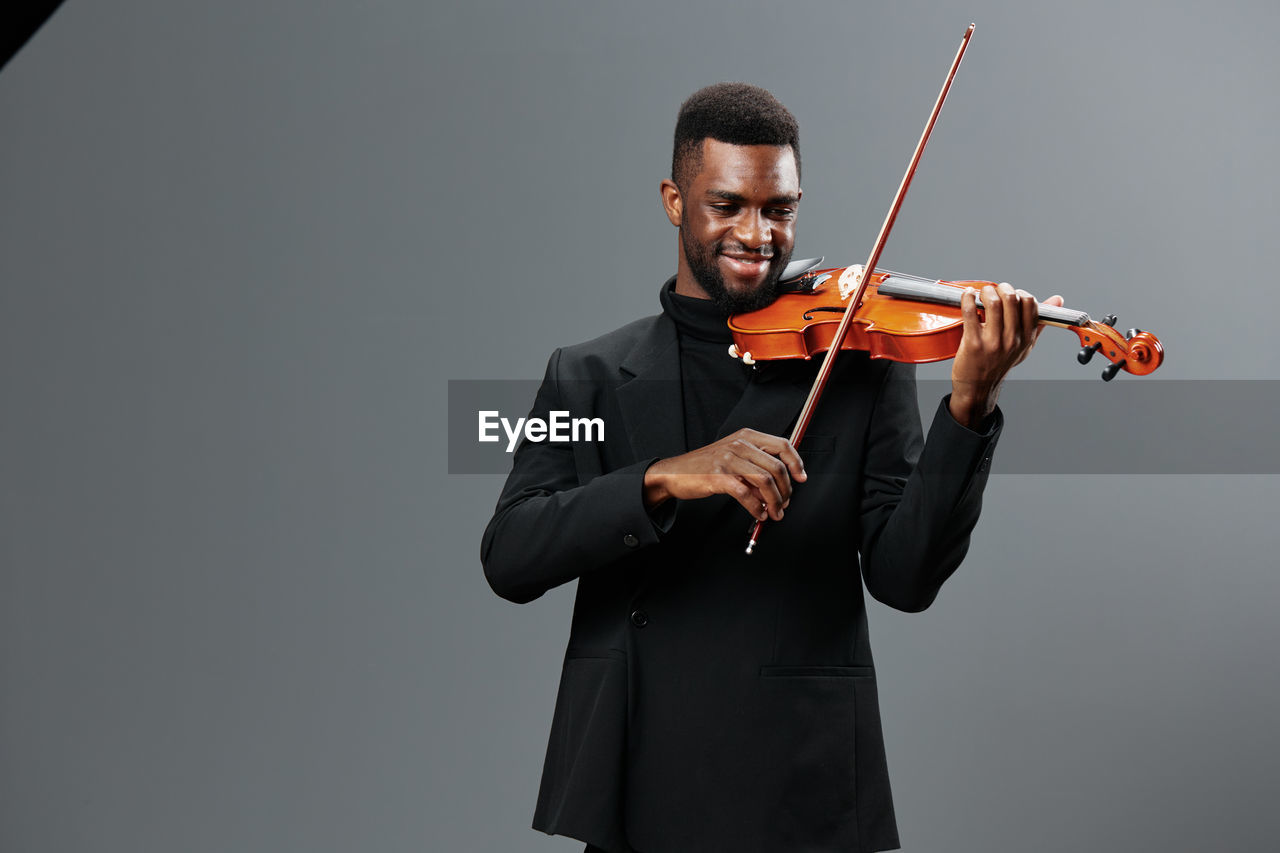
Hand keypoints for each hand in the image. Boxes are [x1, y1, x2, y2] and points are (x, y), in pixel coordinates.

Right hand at [643, 428, 807, 520]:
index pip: (782, 445)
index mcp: (746, 436)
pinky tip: (758, 514)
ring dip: (774, 502)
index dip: (796, 463)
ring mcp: (729, 459)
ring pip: (765, 482)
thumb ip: (755, 469)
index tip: (801, 478)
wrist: (675, 473)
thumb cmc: (704, 466)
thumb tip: (778, 489)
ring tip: (774, 513)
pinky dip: (756, 508)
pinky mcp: (719, 476)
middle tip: (785, 504)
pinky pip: (746, 494)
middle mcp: (739, 444)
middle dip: (786, 491)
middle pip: (777, 468)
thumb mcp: (733, 459)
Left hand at [949, 282, 1064, 427]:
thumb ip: (1039, 322)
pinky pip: (970, 312)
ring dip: (987, 291)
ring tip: (983, 292)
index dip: (1020, 293)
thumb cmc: (1000, 363)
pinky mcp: (973, 342)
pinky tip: (967, 294)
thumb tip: (1058, 299)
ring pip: (994, 303)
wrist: (978, 386)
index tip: (1011, 294)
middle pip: (1012, 299)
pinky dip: (967, 298)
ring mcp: (993, 342)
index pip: (1030, 304)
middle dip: (1003, 288)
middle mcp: (1012, 340)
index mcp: (1026, 338)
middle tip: (995, 290)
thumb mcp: (1025, 346)